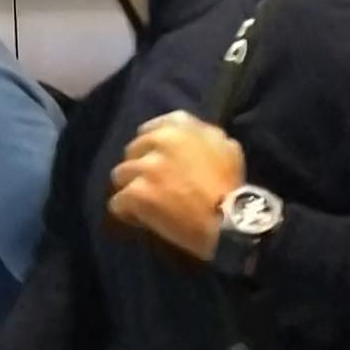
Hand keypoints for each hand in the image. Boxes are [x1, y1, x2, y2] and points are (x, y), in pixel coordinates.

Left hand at [109, 111, 244, 260]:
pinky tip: (141, 219)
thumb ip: (205, 136)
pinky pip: (117, 202)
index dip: (152, 147)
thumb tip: (193, 136)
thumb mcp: (227, 149)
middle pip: (132, 151)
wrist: (229, 222)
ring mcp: (146, 166)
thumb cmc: (231, 188)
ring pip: (121, 175)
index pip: (151, 128)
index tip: (159, 161)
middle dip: (140, 168)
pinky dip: (127, 212)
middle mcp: (160, 141)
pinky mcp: (137, 192)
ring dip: (132, 189)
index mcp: (182, 127)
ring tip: (147, 204)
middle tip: (154, 186)